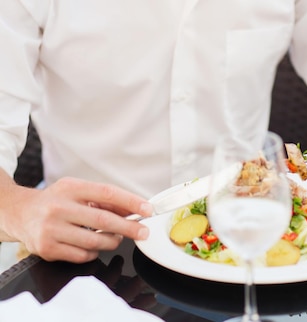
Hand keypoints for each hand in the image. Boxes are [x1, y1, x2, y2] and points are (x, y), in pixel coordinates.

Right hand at [5, 177, 152, 262]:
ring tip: (117, 237)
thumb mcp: (77, 190)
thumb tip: (133, 209)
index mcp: (71, 187)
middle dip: (128, 227)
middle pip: (103, 220)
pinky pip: (82, 255)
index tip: (147, 208)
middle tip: (143, 231)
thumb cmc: (56, 200)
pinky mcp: (47, 248)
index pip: (106, 193)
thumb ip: (103, 199)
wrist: (22, 213)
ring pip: (94, 241)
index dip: (130, 201)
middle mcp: (60, 207)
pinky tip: (94, 246)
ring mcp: (52, 229)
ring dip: (112, 241)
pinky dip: (94, 252)